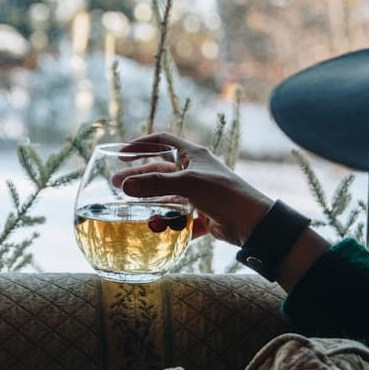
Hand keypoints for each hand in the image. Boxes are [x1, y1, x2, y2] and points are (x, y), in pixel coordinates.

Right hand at [114, 133, 272, 246]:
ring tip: (127, 207)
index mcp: (193, 156)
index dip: (141, 145)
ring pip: (166, 195)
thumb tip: (125, 186)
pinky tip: (153, 227)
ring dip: (148, 200)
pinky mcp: (202, 214)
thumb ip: (156, 184)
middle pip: (159, 171)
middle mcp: (195, 172)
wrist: (252, 222)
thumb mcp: (188, 184)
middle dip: (137, 177)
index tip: (122, 155)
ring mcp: (198, 193)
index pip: (162, 142)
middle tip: (116, 185)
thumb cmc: (224, 194)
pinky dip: (166, 222)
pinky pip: (178, 217)